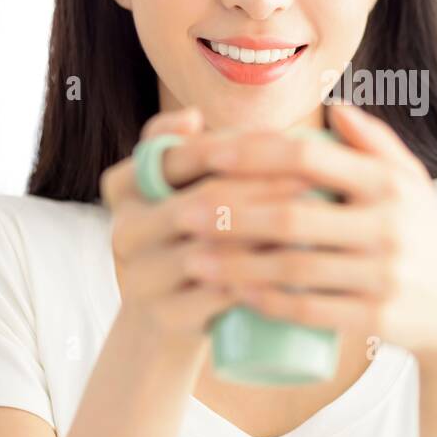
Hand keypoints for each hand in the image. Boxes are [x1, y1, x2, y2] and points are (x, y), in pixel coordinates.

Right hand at [98, 106, 312, 349]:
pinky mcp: (166, 317)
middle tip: (313, 181)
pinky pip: (221, 293)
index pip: (178, 155)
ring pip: (214, 247)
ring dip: (268, 232)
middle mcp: (124, 231)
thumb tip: (193, 116)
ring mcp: (142, 278)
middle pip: (202, 200)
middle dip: (263, 187)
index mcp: (123, 189)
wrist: (164, 320)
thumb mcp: (178, 189)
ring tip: (313, 219)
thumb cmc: (186, 236)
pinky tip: (297, 263)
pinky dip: (261, 277)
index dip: (235, 148)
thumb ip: (185, 148)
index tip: (286, 142)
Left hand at [165, 103, 436, 365]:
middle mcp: (388, 224)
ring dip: (236, 264)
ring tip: (192, 259)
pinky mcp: (377, 318)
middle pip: (292, 214)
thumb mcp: (411, 184)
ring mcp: (384, 274)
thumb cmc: (421, 237)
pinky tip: (233, 294)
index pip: (309, 156)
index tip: (207, 154)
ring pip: (293, 266)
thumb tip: (333, 108)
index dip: (253, 154)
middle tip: (181, 213)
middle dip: (230, 213)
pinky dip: (267, 301)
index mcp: (389, 182)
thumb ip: (375, 141)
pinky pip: (309, 309)